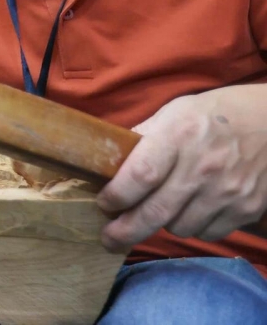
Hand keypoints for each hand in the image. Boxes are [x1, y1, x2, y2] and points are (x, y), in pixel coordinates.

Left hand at [96, 93, 266, 251]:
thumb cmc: (212, 115)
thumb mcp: (173, 113)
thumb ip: (142, 138)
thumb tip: (108, 161)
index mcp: (179, 135)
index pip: (141, 175)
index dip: (118, 195)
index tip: (103, 203)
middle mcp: (204, 166)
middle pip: (157, 211)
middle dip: (126, 230)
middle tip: (109, 238)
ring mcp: (228, 191)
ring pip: (180, 227)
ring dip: (162, 225)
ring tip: (157, 211)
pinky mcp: (247, 208)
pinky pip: (208, 233)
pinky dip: (193, 227)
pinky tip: (189, 210)